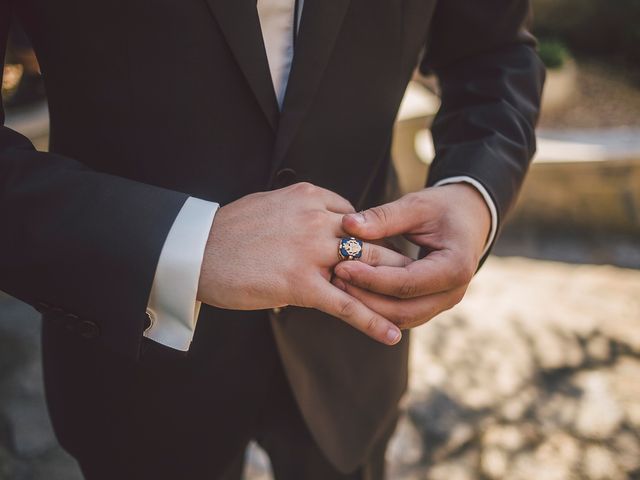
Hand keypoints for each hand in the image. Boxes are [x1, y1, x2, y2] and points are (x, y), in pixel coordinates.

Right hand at [197, 182, 410, 344]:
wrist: (196, 250)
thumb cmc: (227, 231)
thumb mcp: (269, 205)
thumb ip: (299, 212)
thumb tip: (313, 222)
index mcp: (309, 196)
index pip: (355, 216)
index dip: (368, 237)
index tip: (377, 252)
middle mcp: (316, 219)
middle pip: (369, 241)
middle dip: (394, 260)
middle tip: (417, 275)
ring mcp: (311, 251)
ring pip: (365, 271)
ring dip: (392, 290)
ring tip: (416, 305)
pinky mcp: (301, 283)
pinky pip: (345, 304)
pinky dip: (371, 321)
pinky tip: (391, 334)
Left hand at [333, 183, 490, 328]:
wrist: (469, 218)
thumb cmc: (443, 208)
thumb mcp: (416, 205)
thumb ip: (383, 217)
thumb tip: (348, 225)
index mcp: (455, 267)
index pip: (407, 283)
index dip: (372, 278)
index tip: (342, 264)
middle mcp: (452, 293)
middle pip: (403, 310)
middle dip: (365, 298)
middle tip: (334, 278)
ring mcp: (442, 303)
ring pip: (400, 318)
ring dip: (367, 307)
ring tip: (337, 284)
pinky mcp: (429, 305)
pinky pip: (400, 314)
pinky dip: (375, 307)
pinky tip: (351, 289)